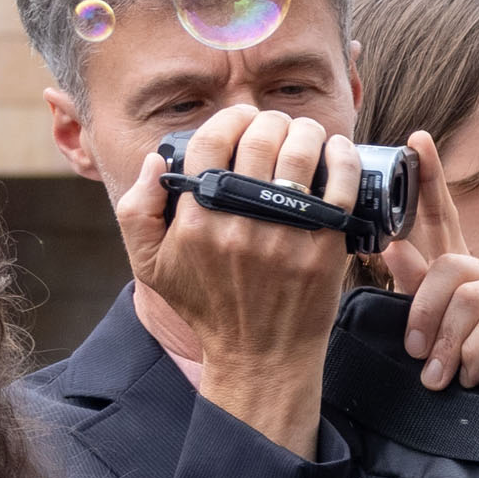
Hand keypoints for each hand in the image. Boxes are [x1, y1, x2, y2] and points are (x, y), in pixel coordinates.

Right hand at [117, 103, 353, 440]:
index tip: (242, 119)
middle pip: (259, 138)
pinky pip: (339, 184)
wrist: (260, 359)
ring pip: (300, 151)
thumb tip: (156, 160)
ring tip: (306, 135)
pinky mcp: (323, 247)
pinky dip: (342, 157)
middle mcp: (239, 223)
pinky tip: (338, 150)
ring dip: (306, 130)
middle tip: (278, 127)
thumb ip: (136, 210)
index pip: (212, 141)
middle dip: (271, 120)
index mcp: (196, 220)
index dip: (230, 118)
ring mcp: (284, 235)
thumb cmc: (208, 308)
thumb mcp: (151, 266)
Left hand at [389, 249, 478, 395]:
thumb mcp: (436, 331)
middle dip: (429, 318)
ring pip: (472, 298)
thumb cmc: (471, 370)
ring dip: (451, 345)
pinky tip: (475, 377)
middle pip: (454, 269)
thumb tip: (392, 248)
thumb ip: (416, 290)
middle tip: (422, 363)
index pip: (444, 254)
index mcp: (474, 275)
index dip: (422, 291)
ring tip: (445, 378)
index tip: (411, 344)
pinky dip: (477, 355)